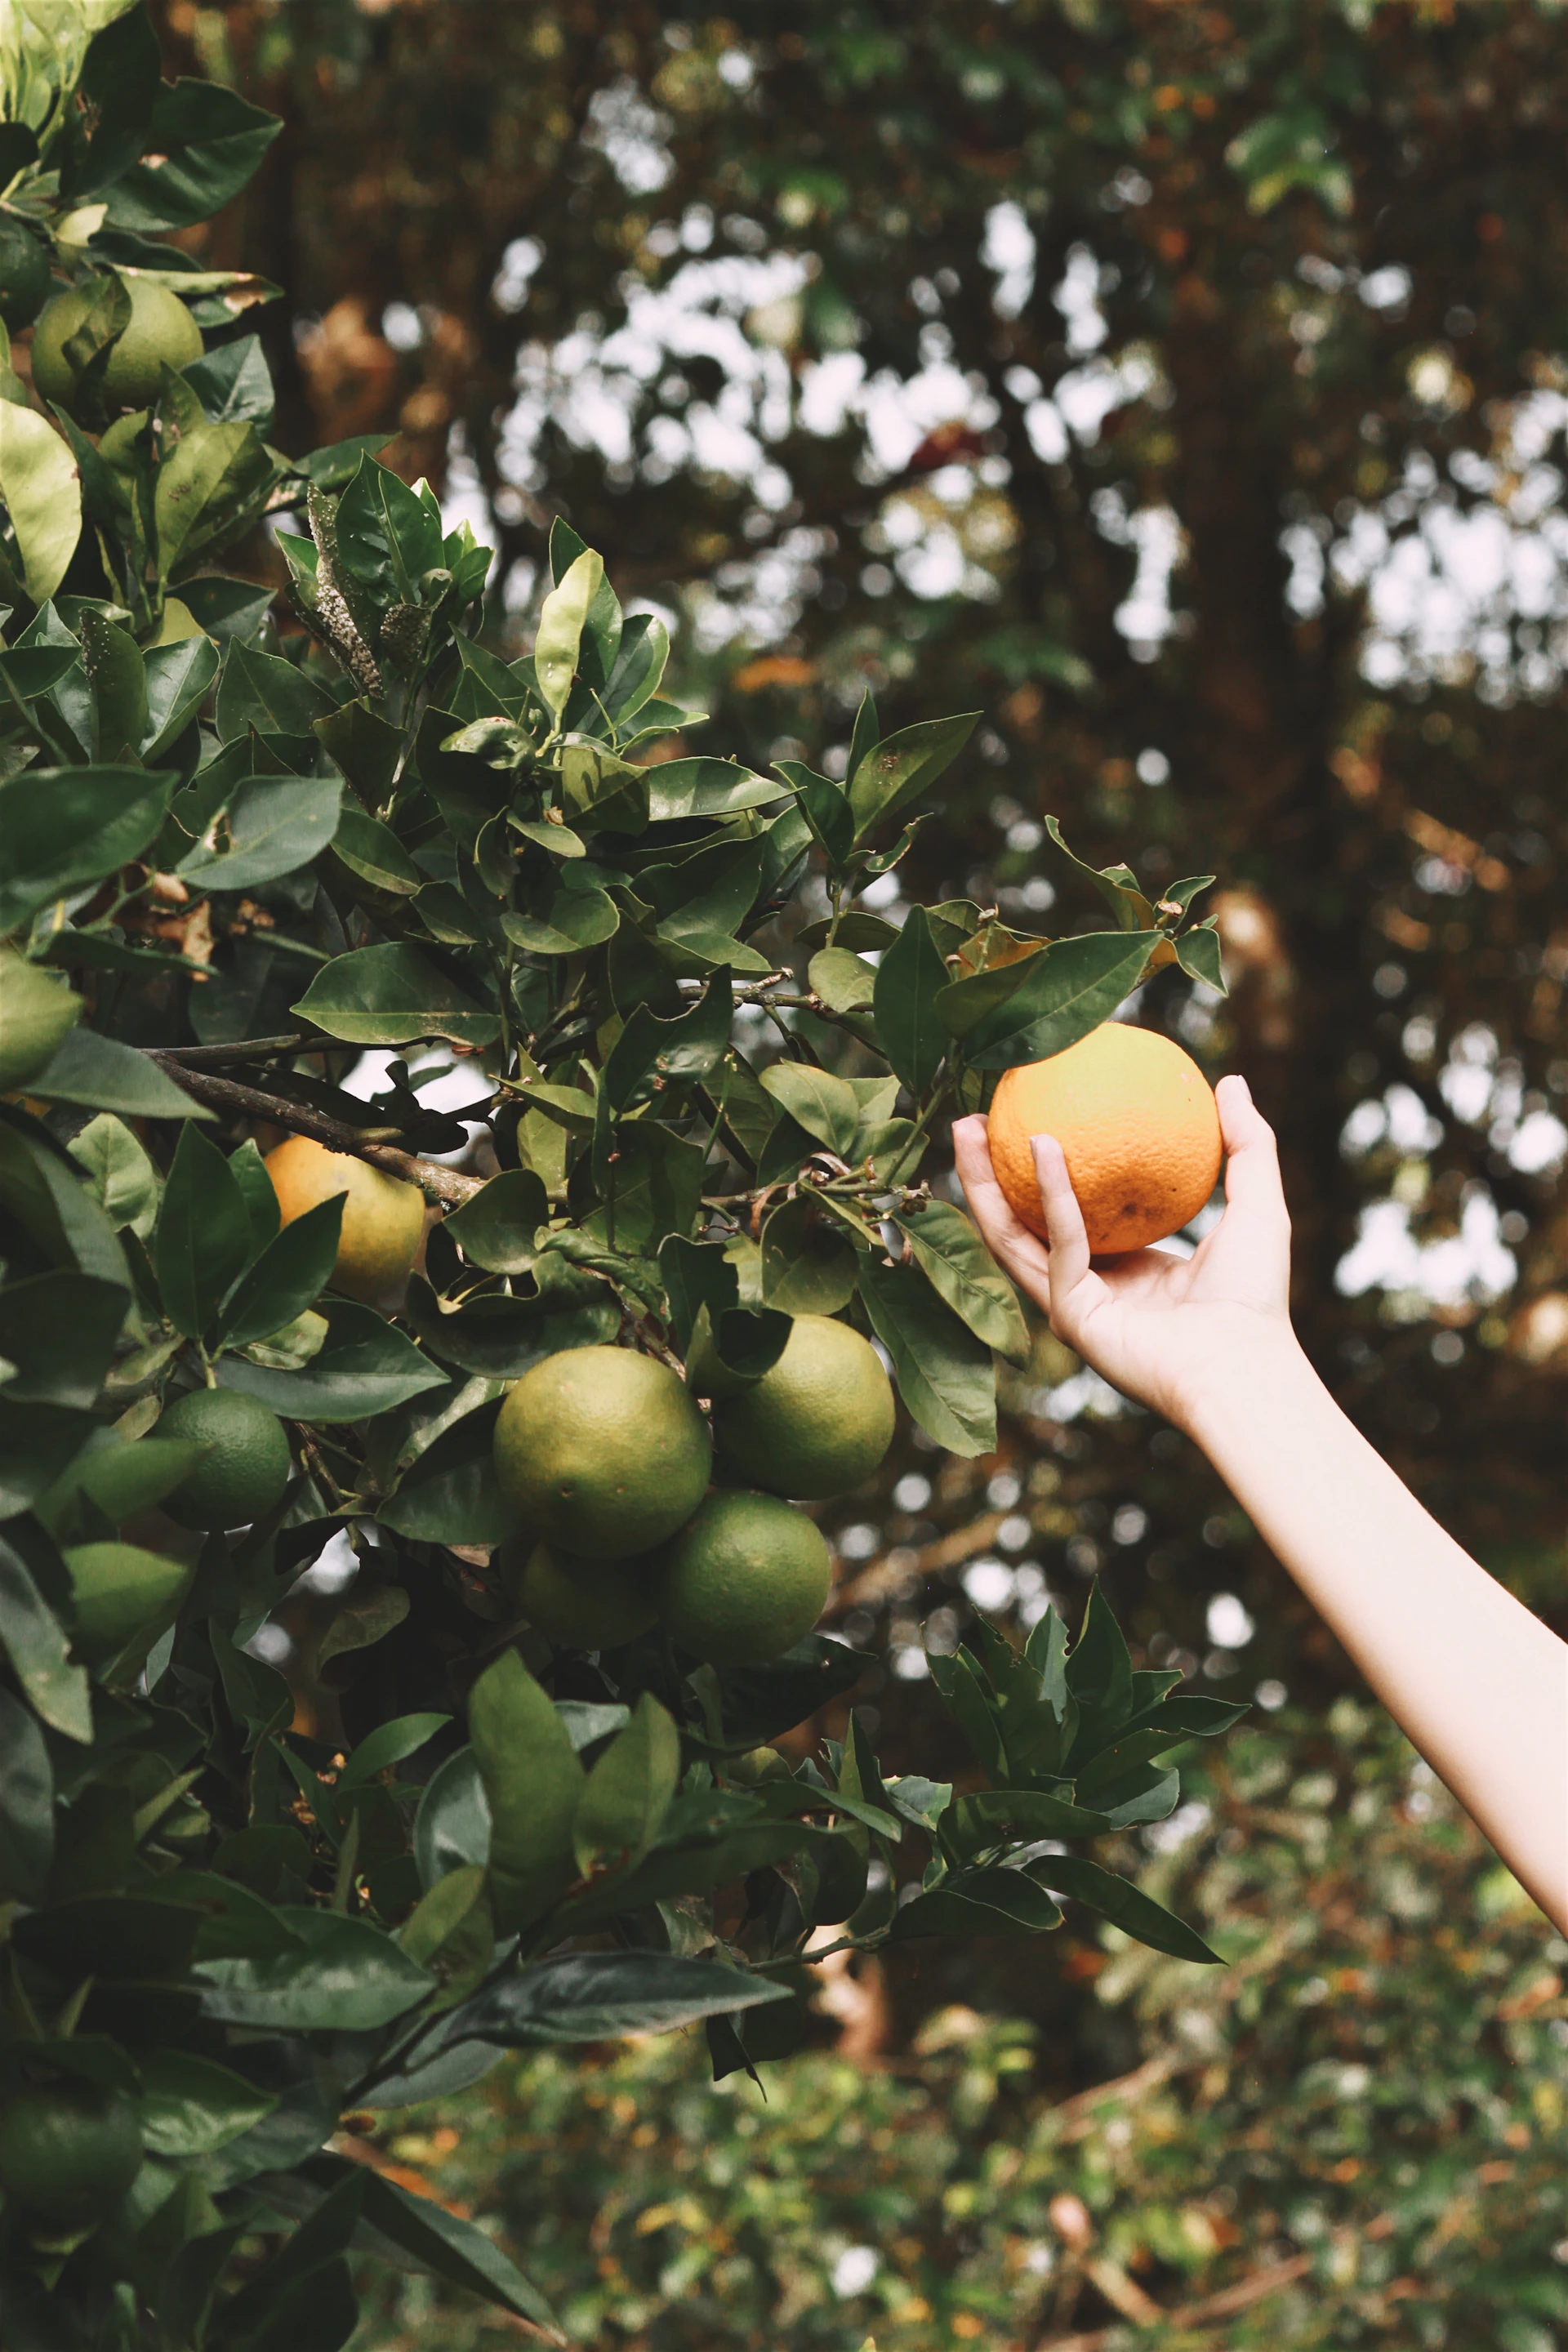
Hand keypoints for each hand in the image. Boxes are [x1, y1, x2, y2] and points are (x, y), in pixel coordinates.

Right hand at [953, 1074, 1296, 1430]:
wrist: (1244, 1364)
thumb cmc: (1255, 1296)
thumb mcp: (1256, 1203)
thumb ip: (1246, 1144)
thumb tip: (1231, 1080)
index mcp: (1125, 1269)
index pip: (1069, 1215)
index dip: (1042, 1170)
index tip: (1029, 1115)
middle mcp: (1090, 1287)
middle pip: (1021, 1223)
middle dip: (989, 1171)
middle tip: (975, 1116)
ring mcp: (1073, 1304)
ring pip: (1012, 1236)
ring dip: (984, 1181)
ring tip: (968, 1127)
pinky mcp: (1070, 1315)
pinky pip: (1058, 1243)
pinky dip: (1050, 1193)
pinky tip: (1043, 1145)